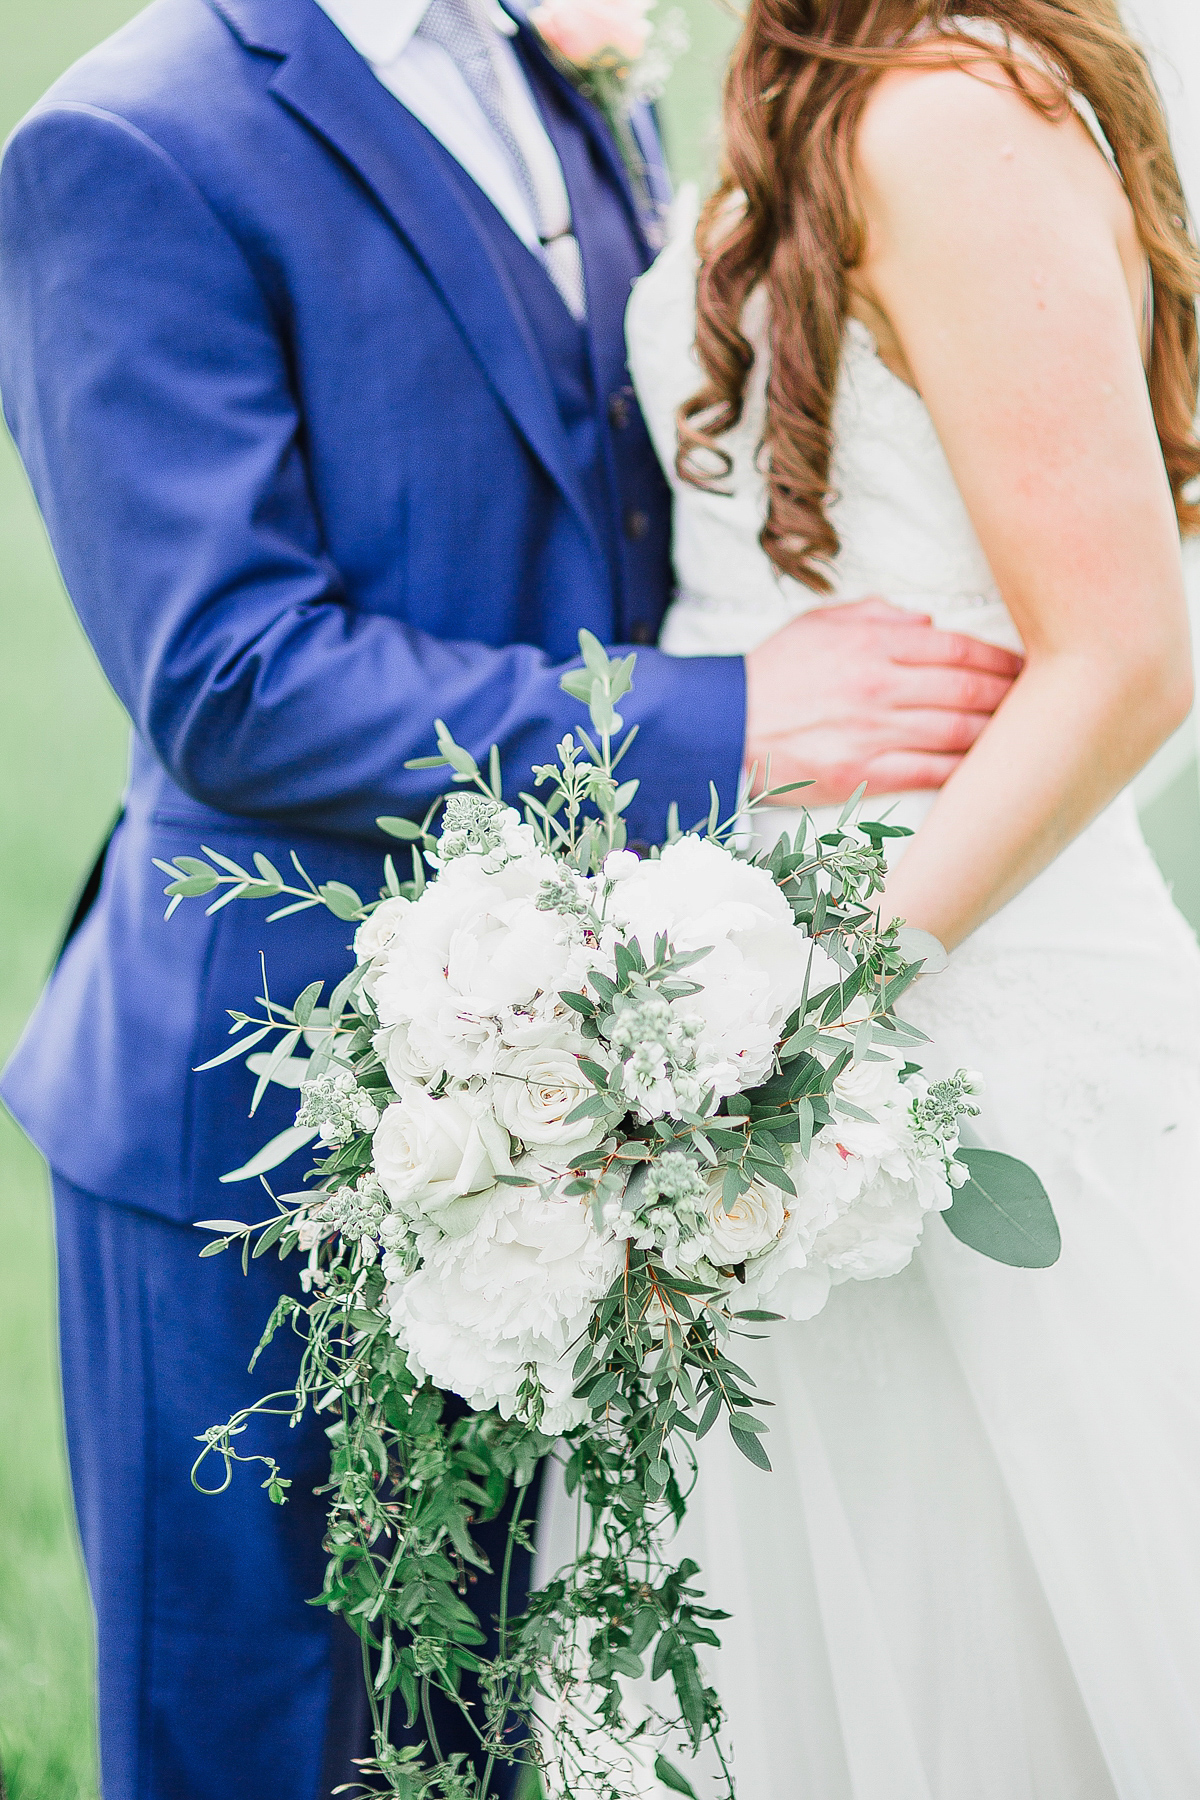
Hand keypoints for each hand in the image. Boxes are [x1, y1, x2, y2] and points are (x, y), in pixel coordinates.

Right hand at [743, 597, 1021, 806]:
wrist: (722, 726)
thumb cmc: (772, 674)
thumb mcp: (818, 624)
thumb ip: (875, 615)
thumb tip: (927, 621)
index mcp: (871, 646)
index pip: (955, 648)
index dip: (998, 657)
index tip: (1024, 665)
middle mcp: (879, 687)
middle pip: (967, 688)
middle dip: (1010, 695)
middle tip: (1042, 700)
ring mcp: (873, 733)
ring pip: (958, 731)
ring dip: (996, 733)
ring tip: (1025, 735)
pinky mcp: (863, 773)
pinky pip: (930, 771)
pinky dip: (964, 770)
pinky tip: (987, 771)